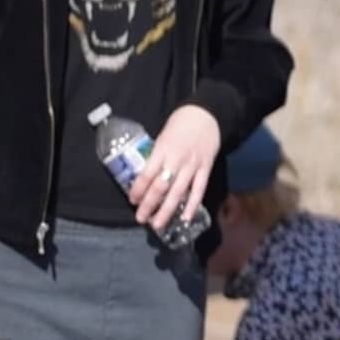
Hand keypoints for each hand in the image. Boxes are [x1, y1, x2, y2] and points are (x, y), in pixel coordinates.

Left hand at [129, 105, 220, 232]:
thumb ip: (157, 156)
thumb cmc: (180, 124)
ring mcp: (192, 166)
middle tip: (141, 218)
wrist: (207, 115)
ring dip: (167, 210)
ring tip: (158, 224)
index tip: (132, 200)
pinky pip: (199, 189)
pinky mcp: (206, 168)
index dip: (138, 190)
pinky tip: (185, 217)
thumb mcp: (162, 136)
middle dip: (149, 205)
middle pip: (160, 187)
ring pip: (178, 192)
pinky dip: (192, 205)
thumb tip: (147, 177)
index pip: (146, 175)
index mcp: (162, 150)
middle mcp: (176, 160)